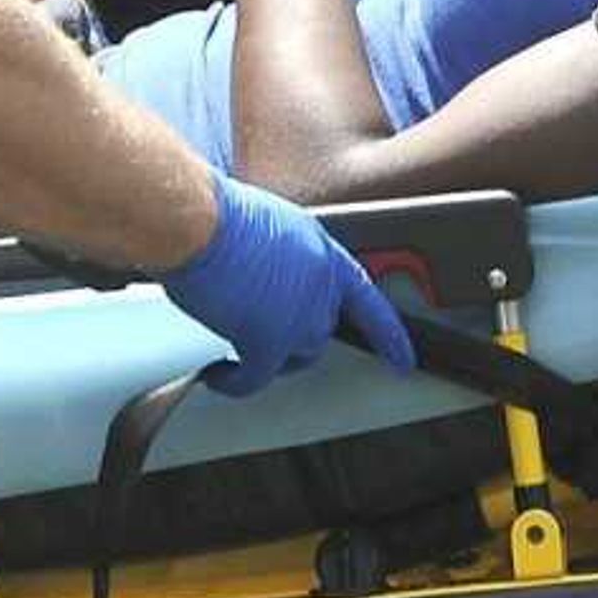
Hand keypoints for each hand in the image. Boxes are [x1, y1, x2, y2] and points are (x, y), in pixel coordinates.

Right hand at [161, 174, 416, 396]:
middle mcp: (320, 284)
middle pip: (322, 331)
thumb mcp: (267, 228)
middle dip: (292, 339)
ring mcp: (299, 315)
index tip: (403, 357)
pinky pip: (256, 378)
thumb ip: (283, 261)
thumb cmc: (215, 214)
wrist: (194, 220)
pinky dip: (235, 382)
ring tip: (236, 352)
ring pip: (295, 358)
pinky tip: (219, 376)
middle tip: (258, 334)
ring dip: (267, 361)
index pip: (368, 301)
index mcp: (322, 251)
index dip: (389, 333)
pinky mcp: (267, 340)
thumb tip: (268, 285)